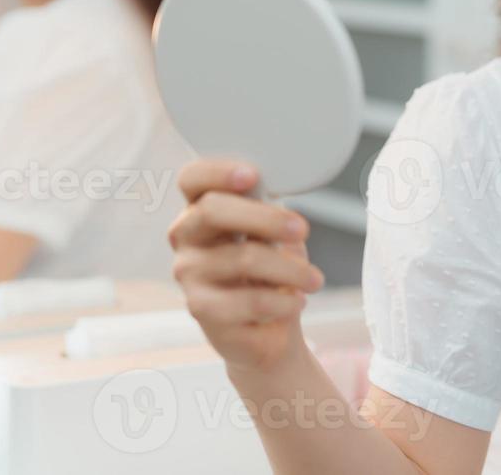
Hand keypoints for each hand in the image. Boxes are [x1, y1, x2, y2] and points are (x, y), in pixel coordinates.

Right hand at [168, 158, 326, 373]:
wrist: (268, 328)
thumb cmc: (269, 269)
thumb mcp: (272, 232)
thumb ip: (267, 207)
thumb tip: (282, 185)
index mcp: (201, 208)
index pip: (192, 178)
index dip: (217, 171)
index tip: (253, 176)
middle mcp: (186, 237)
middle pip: (213, 211)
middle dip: (265, 217)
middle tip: (302, 229)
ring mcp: (189, 274)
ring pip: (242, 258)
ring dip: (291, 269)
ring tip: (314, 279)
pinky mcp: (201, 310)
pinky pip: (251, 300)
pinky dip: (285, 301)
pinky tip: (297, 301)